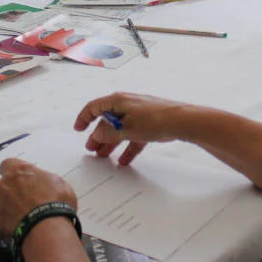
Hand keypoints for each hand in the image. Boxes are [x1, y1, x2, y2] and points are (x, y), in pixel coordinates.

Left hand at [0, 158, 77, 236]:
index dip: (10, 172)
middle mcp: (3, 184)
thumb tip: (42, 182)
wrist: (46, 226)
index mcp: (19, 171)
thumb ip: (45, 180)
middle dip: (4, 191)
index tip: (17, 178)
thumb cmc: (56, 202)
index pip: (6, 164)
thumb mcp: (59, 183)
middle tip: (15, 200)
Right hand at [74, 92, 188, 165]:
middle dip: (98, 136)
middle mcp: (127, 104)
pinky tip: (125, 160)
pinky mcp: (149, 123)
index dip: (84, 118)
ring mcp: (138, 114)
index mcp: (118, 101)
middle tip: (92, 149)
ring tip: (104, 156)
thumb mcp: (127, 129)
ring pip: (120, 129)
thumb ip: (109, 133)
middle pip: (107, 120)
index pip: (94, 107)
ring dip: (111, 143)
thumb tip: (96, 135)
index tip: (78, 129)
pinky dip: (128, 147)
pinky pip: (133, 135)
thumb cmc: (155, 119)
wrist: (182, 121)